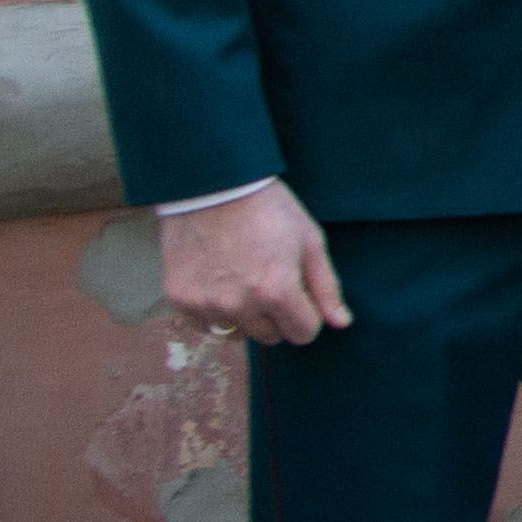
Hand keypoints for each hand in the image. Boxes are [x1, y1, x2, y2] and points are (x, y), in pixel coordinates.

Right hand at [161, 182, 349, 345]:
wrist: (210, 185)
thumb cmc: (267, 208)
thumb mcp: (309, 240)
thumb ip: (326, 287)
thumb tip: (341, 323)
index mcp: (277, 291)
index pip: (304, 333)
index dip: (307, 314)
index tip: (298, 292)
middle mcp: (240, 305)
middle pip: (271, 337)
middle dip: (277, 316)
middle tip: (268, 279)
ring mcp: (206, 304)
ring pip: (238, 333)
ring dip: (245, 315)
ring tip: (241, 278)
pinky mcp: (180, 299)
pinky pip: (205, 324)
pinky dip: (214, 309)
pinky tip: (217, 279)